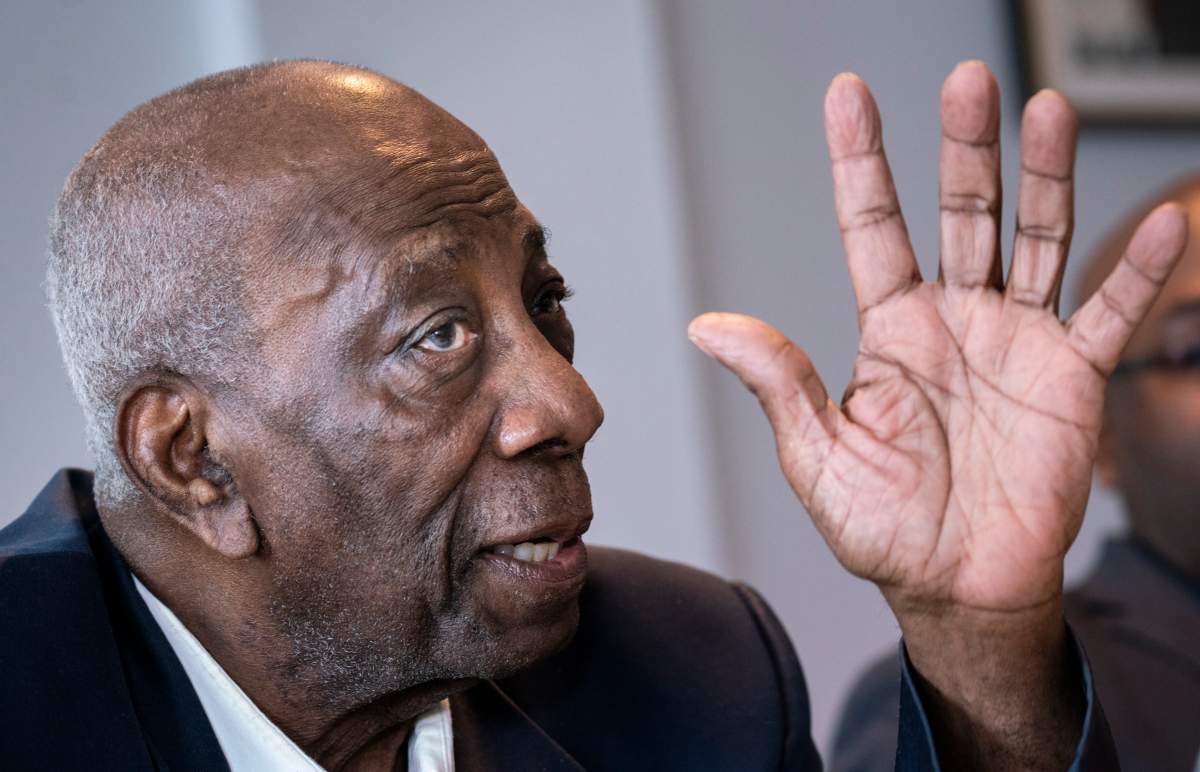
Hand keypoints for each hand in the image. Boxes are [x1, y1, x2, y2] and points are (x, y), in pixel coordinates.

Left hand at [689, 62, 1185, 620]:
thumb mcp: (818, 455)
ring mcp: (1016, 341)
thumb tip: (705, 325)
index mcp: (890, 330)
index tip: (848, 94)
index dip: (861, 161)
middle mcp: (954, 319)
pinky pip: (1108, 316)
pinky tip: (1161, 225)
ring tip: (1048, 110)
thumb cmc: (883, 529)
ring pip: (1037, 238)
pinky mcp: (1071, 377)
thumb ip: (780, 381)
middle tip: (969, 80)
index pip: (873, 226)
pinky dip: (1135, 273)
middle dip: (966, 147)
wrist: (958, 588)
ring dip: (1046, 177)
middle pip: (962, 212)